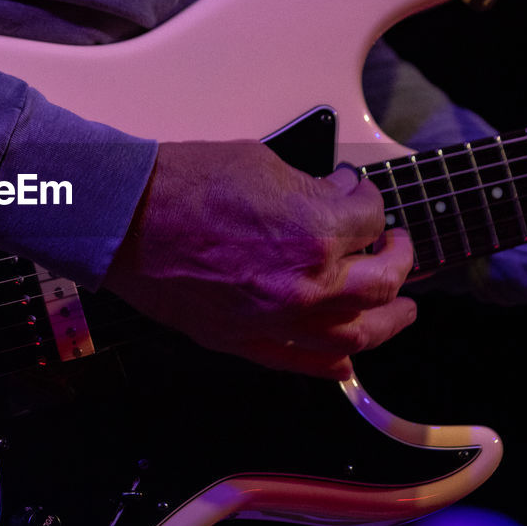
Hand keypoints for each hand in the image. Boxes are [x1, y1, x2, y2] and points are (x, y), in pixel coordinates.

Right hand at [103, 141, 416, 379]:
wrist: (125, 218)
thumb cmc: (183, 183)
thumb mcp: (263, 162)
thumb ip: (311, 188)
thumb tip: (337, 197)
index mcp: (315, 231)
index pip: (370, 219)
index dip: (368, 200)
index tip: (357, 194)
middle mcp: (307, 284)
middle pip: (383, 282)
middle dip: (398, 258)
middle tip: (397, 246)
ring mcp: (279, 319)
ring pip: (359, 333)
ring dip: (388, 319)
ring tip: (401, 309)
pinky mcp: (248, 341)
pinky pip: (307, 363)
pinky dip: (336, 361)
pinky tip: (348, 354)